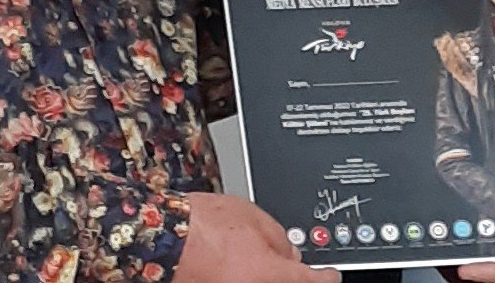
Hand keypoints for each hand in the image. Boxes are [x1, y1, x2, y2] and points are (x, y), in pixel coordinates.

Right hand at [175, 192, 330, 282]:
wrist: (164, 236)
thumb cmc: (204, 225)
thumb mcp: (254, 217)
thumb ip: (280, 238)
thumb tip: (290, 251)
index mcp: (273, 274)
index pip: (312, 281)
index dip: (325, 278)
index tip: (330, 276)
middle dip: (290, 273)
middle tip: (284, 261)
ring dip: (263, 273)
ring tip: (245, 255)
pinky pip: (240, 281)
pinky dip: (243, 274)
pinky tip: (231, 263)